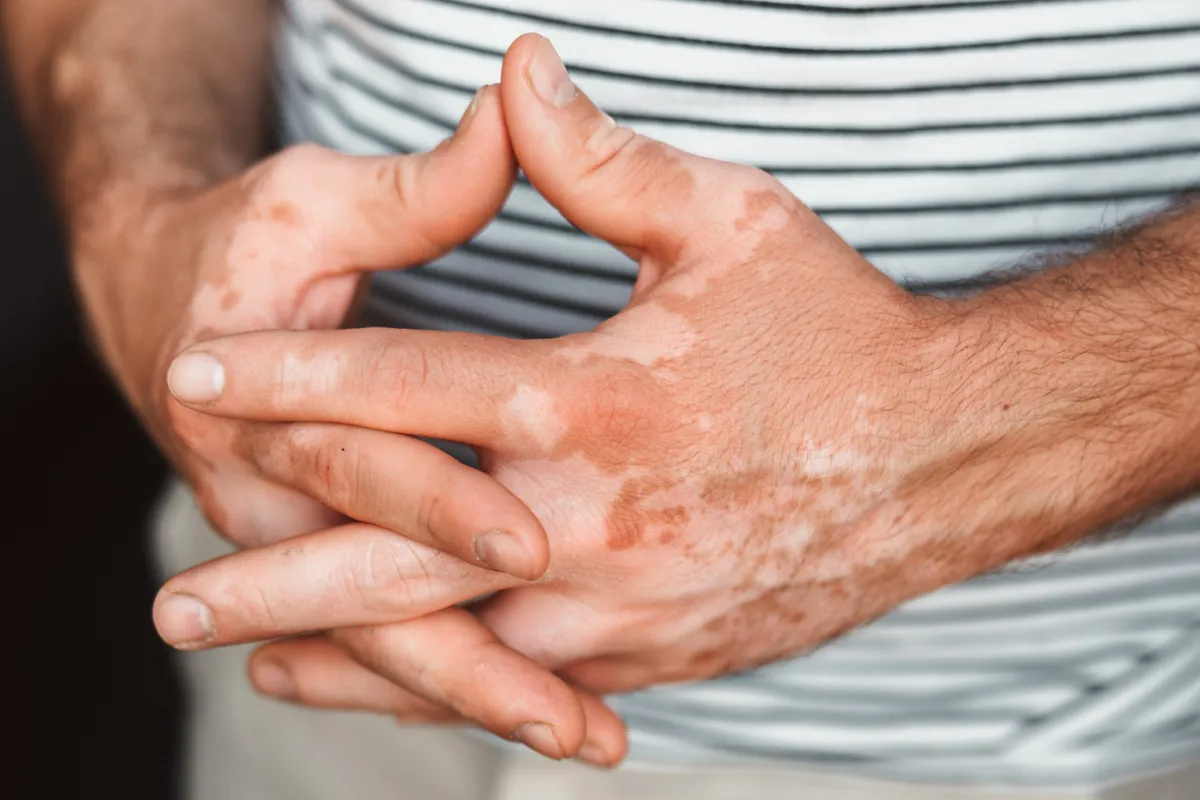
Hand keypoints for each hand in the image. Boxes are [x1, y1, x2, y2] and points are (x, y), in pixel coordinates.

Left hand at [158, 35, 1027, 757]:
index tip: (202, 375)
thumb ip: (605, 160)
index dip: (292, 374)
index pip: (405, 384)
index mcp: (596, 397)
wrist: (942, 456)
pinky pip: (522, 680)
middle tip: (168, 598)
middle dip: (271, 570)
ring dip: (338, 651)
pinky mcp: (657, 653)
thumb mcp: (730, 219)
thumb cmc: (835, 332)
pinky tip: (384, 683)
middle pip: (397, 552)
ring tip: (248, 655)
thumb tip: (519, 65)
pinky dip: (441, 683)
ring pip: (449, 644)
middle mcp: (595, 519)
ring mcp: (625, 605)